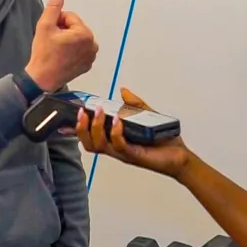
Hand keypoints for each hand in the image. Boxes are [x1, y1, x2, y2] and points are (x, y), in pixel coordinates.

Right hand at [26, 0, 98, 90]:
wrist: (42, 78)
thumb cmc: (43, 53)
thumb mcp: (45, 26)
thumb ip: (54, 7)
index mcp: (85, 34)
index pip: (70, 17)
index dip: (57, 22)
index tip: (50, 33)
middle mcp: (92, 45)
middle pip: (75, 27)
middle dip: (63, 31)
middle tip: (52, 42)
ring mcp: (91, 56)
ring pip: (77, 38)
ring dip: (67, 40)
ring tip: (56, 50)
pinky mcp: (88, 65)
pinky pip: (80, 50)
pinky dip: (72, 50)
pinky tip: (61, 57)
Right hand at [75, 88, 192, 179]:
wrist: (180, 156)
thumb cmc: (162, 141)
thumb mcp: (147, 116)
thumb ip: (134, 104)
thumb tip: (123, 90)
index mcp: (115, 139)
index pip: (90, 136)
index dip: (75, 129)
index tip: (67, 116)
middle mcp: (116, 148)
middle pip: (88, 143)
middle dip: (81, 127)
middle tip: (83, 112)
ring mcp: (124, 153)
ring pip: (99, 145)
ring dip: (96, 127)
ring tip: (98, 112)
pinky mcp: (134, 155)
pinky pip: (119, 145)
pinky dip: (115, 132)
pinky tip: (118, 121)